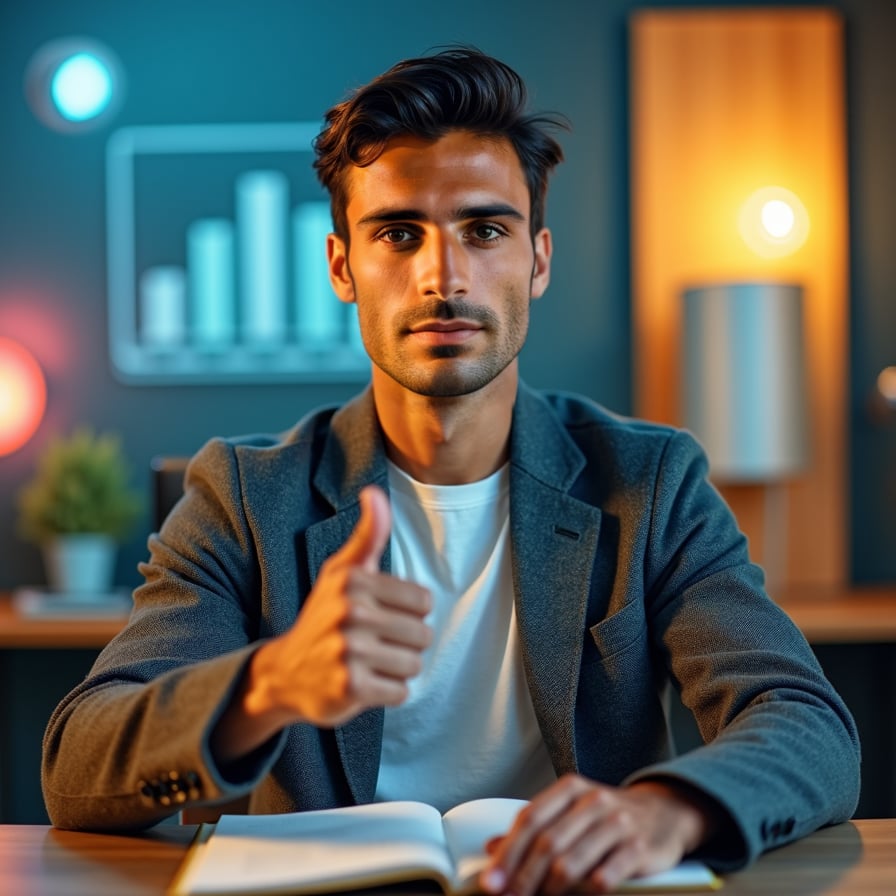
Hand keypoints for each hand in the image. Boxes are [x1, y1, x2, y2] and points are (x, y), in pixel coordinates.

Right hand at [213, 485, 431, 760]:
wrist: (283, 672)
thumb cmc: (323, 616)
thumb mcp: (341, 572)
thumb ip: (367, 534)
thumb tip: (374, 491)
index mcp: (353, 581)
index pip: (423, 601)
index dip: (408, 613)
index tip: (381, 616)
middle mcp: (350, 613)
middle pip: (422, 634)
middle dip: (405, 643)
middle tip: (374, 644)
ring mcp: (348, 651)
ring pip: (414, 664)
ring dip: (398, 668)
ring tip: (370, 662)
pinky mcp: (350, 687)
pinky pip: (400, 691)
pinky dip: (388, 691)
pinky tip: (364, 683)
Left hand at [480, 774, 716, 895]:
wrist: (665, 813)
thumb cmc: (608, 816)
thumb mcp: (571, 812)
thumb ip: (536, 828)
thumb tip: (492, 848)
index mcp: (570, 789)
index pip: (530, 818)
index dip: (507, 852)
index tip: (491, 881)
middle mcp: (592, 801)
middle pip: (547, 842)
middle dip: (523, 877)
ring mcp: (617, 823)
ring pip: (571, 862)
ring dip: (548, 891)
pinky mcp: (638, 848)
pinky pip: (604, 877)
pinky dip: (584, 894)